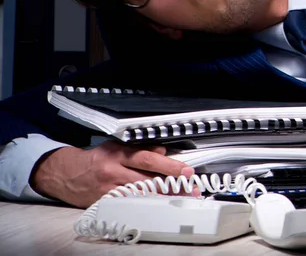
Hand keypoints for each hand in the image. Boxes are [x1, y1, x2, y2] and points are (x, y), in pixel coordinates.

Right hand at [29, 141, 194, 207]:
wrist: (67, 174)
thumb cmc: (95, 158)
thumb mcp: (117, 145)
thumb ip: (141, 148)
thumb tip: (163, 151)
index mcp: (118, 155)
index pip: (148, 160)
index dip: (169, 166)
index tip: (185, 171)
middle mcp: (114, 173)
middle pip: (148, 181)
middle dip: (171, 187)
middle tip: (190, 189)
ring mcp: (109, 191)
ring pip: (141, 196)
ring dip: (163, 199)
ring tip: (180, 200)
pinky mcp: (106, 204)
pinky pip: (130, 206)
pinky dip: (146, 206)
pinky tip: (159, 208)